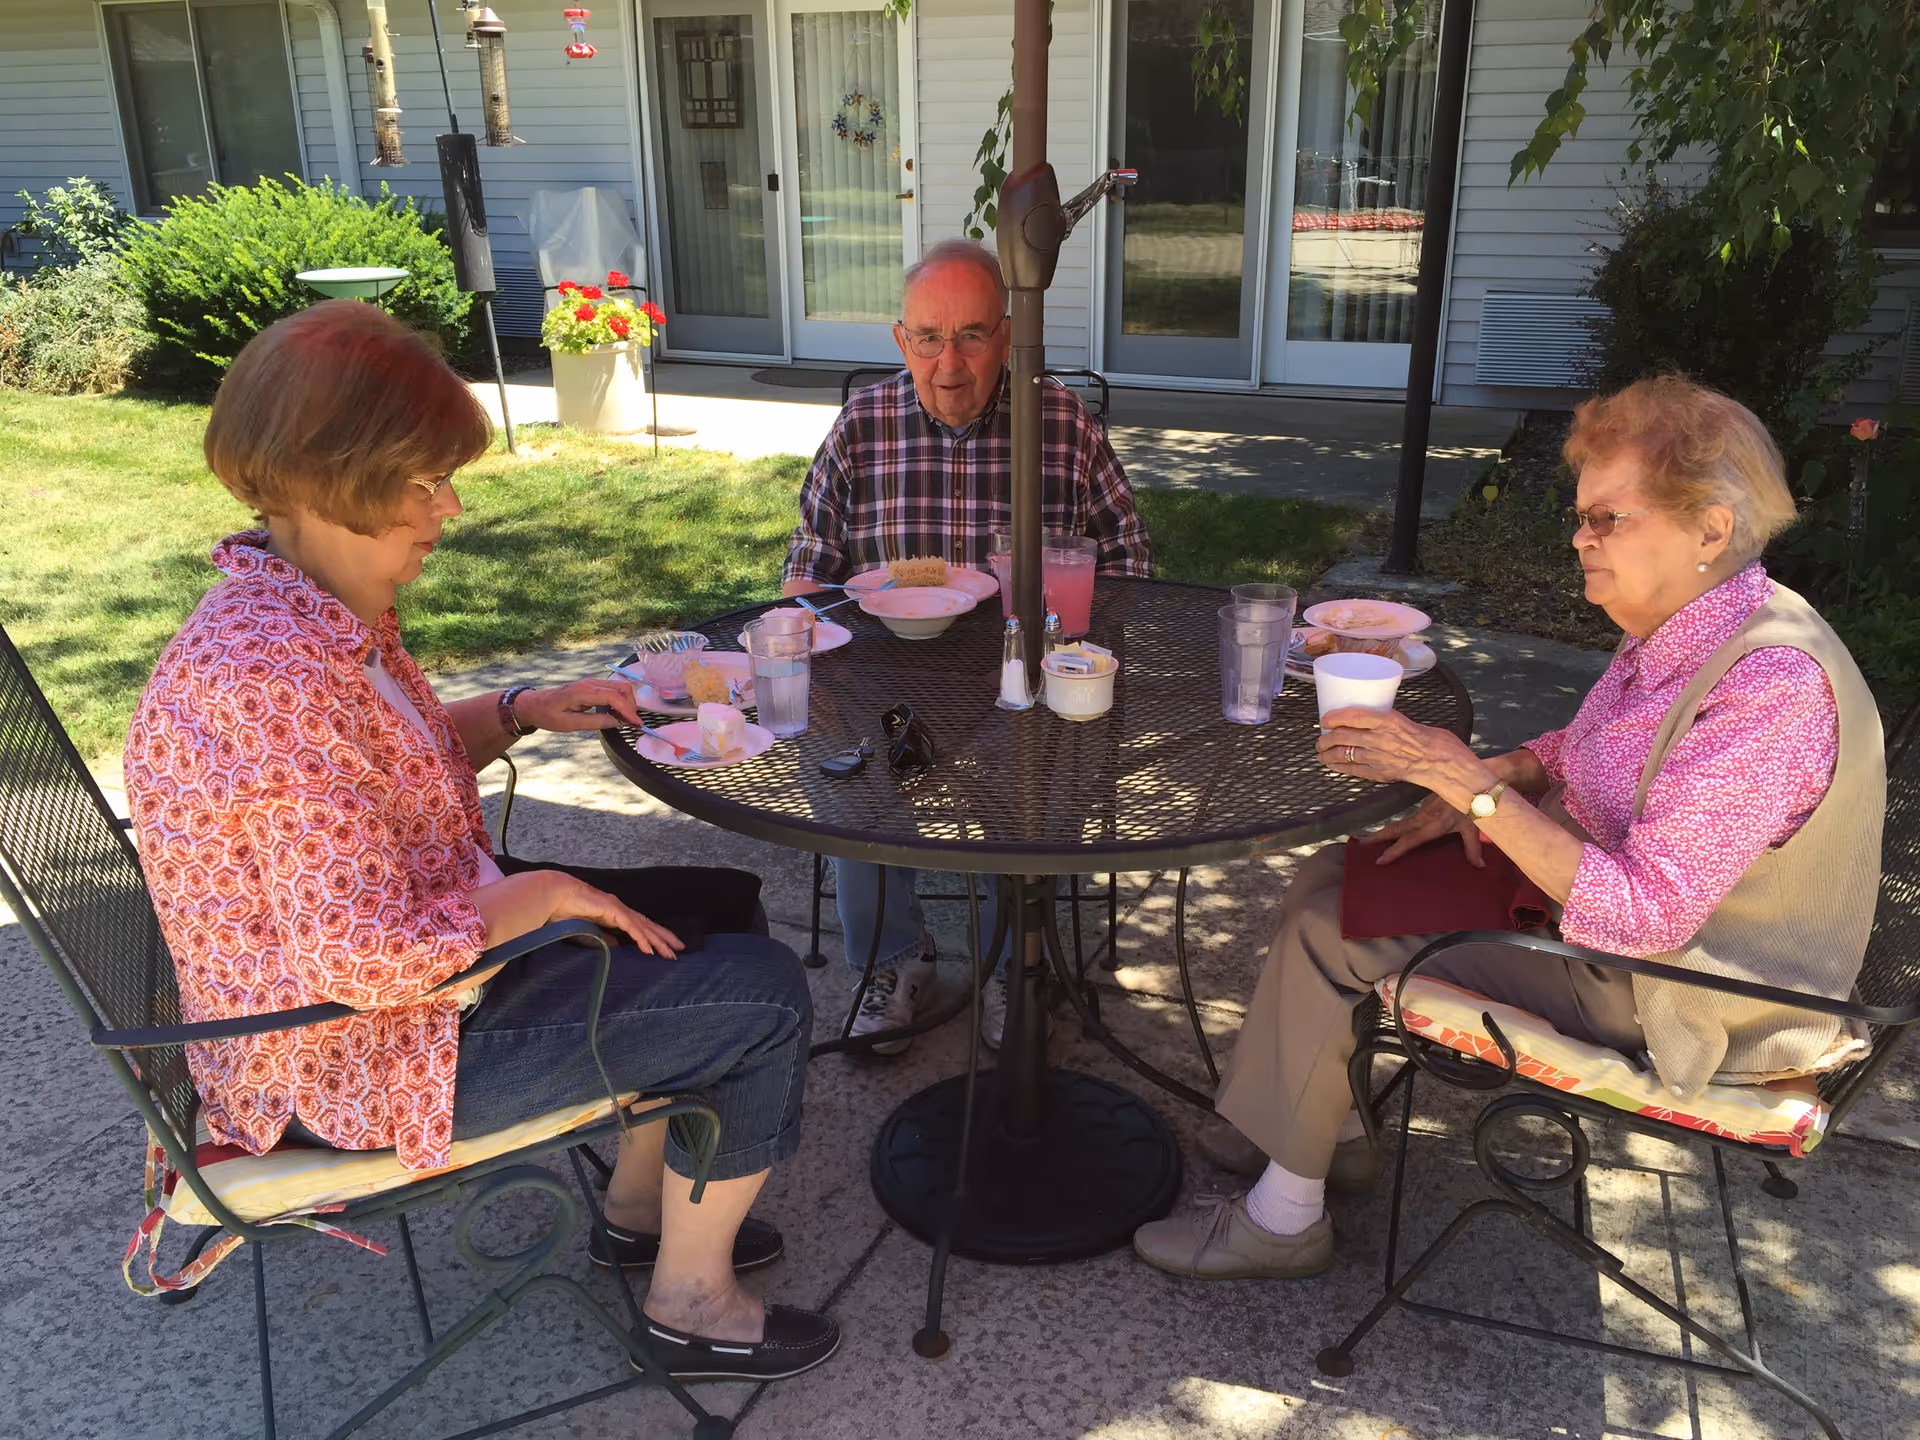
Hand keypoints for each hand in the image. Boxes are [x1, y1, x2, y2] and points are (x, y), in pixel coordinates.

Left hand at [513, 679, 642, 732]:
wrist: (534, 704)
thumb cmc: (548, 715)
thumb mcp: (569, 724)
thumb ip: (594, 722)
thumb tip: (616, 722)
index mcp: (584, 692)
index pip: (614, 697)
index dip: (627, 710)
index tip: (636, 723)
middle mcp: (590, 683)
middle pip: (621, 688)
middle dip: (631, 705)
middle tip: (632, 723)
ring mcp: (591, 683)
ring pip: (619, 687)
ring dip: (627, 702)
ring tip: (626, 719)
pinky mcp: (592, 686)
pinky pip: (612, 689)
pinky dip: (620, 700)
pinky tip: (618, 713)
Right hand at [554, 874, 683, 955]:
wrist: (554, 895)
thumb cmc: (566, 911)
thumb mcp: (588, 931)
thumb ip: (603, 938)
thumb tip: (615, 947)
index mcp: (615, 914)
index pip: (640, 926)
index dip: (653, 937)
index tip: (665, 949)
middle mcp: (620, 910)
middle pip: (648, 925)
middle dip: (664, 938)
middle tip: (680, 950)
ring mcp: (617, 908)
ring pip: (644, 926)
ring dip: (658, 940)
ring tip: (671, 953)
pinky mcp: (612, 909)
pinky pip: (630, 926)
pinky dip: (641, 938)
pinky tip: (649, 949)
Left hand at [1316, 706, 1477, 788]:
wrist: (1443, 763)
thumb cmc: (1432, 740)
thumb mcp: (1405, 721)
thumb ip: (1386, 722)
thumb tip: (1369, 722)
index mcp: (1388, 720)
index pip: (1352, 716)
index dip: (1333, 718)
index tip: (1324, 719)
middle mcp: (1380, 738)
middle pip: (1342, 736)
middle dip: (1325, 739)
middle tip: (1320, 739)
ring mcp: (1378, 757)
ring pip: (1344, 754)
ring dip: (1327, 754)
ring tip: (1321, 754)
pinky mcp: (1380, 773)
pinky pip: (1353, 770)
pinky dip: (1339, 767)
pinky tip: (1333, 765)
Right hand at [1367, 794, 1483, 867]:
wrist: (1472, 781)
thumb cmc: (1474, 805)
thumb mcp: (1473, 828)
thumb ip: (1473, 848)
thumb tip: (1479, 867)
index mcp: (1433, 825)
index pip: (1409, 840)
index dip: (1394, 850)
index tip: (1380, 860)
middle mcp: (1423, 818)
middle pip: (1395, 829)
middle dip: (1378, 837)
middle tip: (1362, 845)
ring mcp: (1421, 812)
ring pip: (1398, 823)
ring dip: (1383, 832)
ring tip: (1369, 840)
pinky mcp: (1423, 807)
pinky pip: (1405, 820)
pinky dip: (1394, 827)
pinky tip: (1391, 832)